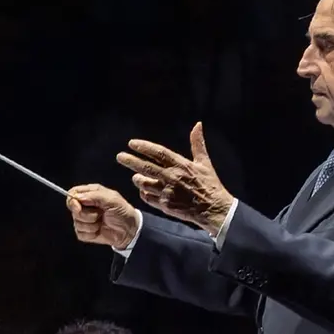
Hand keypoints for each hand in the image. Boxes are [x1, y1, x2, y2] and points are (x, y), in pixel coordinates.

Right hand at [64, 184, 139, 249]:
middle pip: (73, 210)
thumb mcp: (112, 200)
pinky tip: (99, 230)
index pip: (73, 193)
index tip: (79, 207)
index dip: (73, 200)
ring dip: (91, 225)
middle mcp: (85, 205)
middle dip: (87, 215)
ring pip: (77, 223)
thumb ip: (95, 196)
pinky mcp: (85, 232)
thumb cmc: (122, 211)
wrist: (129, 230)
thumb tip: (77, 198)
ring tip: (102, 222)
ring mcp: (84, 219)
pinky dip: (91, 234)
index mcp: (91, 193)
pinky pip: (80, 234)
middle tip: (100, 214)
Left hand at [118, 124, 236, 236]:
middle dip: (130, 161)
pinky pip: (148, 197)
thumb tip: (198, 124)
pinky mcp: (166, 205)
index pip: (158, 152)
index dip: (144, 147)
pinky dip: (144, 193)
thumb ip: (197, 144)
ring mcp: (168, 192)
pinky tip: (144, 190)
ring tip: (135, 176)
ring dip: (137, 179)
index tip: (132, 143)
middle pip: (146, 167)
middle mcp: (172, 177)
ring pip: (144, 183)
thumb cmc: (210, 184)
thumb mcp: (204, 162)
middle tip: (119, 157)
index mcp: (181, 165)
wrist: (214, 209)